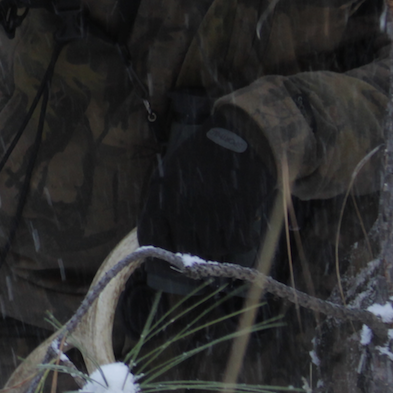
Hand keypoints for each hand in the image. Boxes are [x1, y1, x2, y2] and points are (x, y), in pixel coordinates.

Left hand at [136, 101, 277, 294]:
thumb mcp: (172, 171)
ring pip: (210, 250)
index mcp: (161, 195)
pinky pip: (236, 243)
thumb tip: (161, 241)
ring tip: (223, 229)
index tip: (169, 258)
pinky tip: (241, 225)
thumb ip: (163, 204)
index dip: (159, 253)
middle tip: (203, 246)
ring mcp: (209, 214)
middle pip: (182, 250)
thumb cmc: (204, 154)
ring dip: (217, 245)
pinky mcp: (237, 216)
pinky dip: (241, 239)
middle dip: (191, 252)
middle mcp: (181, 208)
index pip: (150, 237)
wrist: (242, 134)